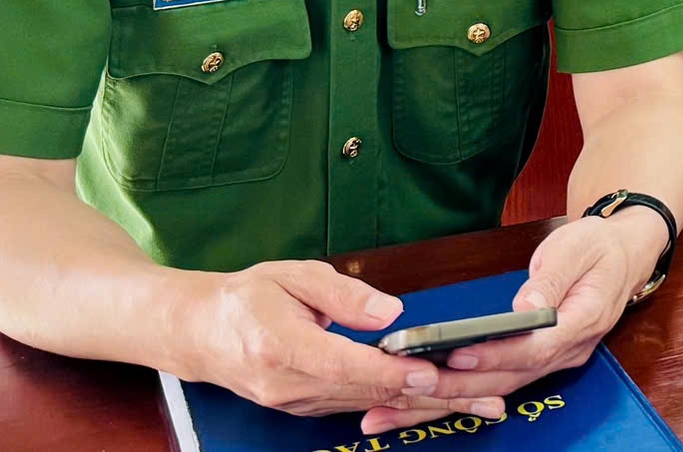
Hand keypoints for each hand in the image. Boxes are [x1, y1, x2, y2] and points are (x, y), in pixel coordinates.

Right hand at [177, 261, 501, 429]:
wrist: (198, 334)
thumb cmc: (245, 298)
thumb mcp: (291, 276)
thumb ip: (343, 292)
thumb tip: (392, 311)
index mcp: (281, 347)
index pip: (345, 365)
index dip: (390, 372)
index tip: (428, 372)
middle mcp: (288, 384)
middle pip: (368, 392)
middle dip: (432, 395)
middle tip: (484, 394)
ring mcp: (296, 402)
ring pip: (370, 404)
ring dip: (426, 405)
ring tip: (478, 401)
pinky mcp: (304, 407)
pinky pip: (358, 406)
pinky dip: (400, 404)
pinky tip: (438, 402)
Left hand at [394, 214, 657, 434]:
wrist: (622, 257)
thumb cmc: (598, 248)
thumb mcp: (578, 248)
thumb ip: (552, 277)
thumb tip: (526, 305)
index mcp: (583, 321)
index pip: (535, 348)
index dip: (496, 355)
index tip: (456, 354)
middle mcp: (568, 351)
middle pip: (509, 379)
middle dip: (457, 387)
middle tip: (408, 385)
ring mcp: (554, 361)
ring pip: (499, 389)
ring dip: (448, 400)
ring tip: (397, 402)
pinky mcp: (537, 362)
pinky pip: (497, 384)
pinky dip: (459, 394)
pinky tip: (421, 400)